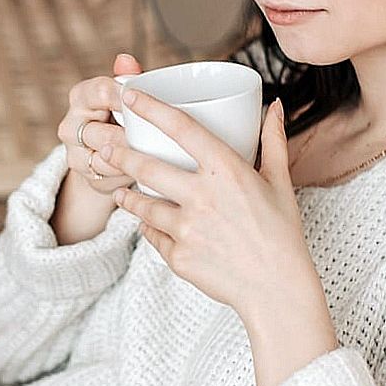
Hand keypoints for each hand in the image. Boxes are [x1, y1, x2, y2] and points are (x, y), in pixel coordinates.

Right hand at [55, 53, 142, 196]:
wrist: (104, 152)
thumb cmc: (121, 116)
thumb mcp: (126, 96)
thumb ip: (127, 78)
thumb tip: (126, 59)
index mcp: (81, 95)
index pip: (102, 92)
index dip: (128, 99)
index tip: (149, 104)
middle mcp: (70, 124)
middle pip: (104, 131)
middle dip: (132, 137)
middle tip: (158, 138)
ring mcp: (72, 152)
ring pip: (106, 157)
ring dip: (131, 158)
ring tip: (153, 155)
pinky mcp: (82, 175)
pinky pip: (108, 177)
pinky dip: (127, 174)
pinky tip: (142, 169)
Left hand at [101, 94, 321, 318]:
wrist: (277, 290)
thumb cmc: (281, 233)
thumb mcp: (279, 181)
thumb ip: (272, 140)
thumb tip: (273, 106)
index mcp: (226, 170)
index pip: (181, 127)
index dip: (151, 107)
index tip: (130, 95)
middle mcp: (202, 196)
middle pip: (146, 165)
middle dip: (119, 153)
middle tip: (104, 146)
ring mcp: (187, 228)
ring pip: (141, 204)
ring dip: (126, 195)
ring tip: (118, 189)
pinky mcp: (178, 256)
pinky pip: (153, 236)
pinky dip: (149, 228)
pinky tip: (147, 224)